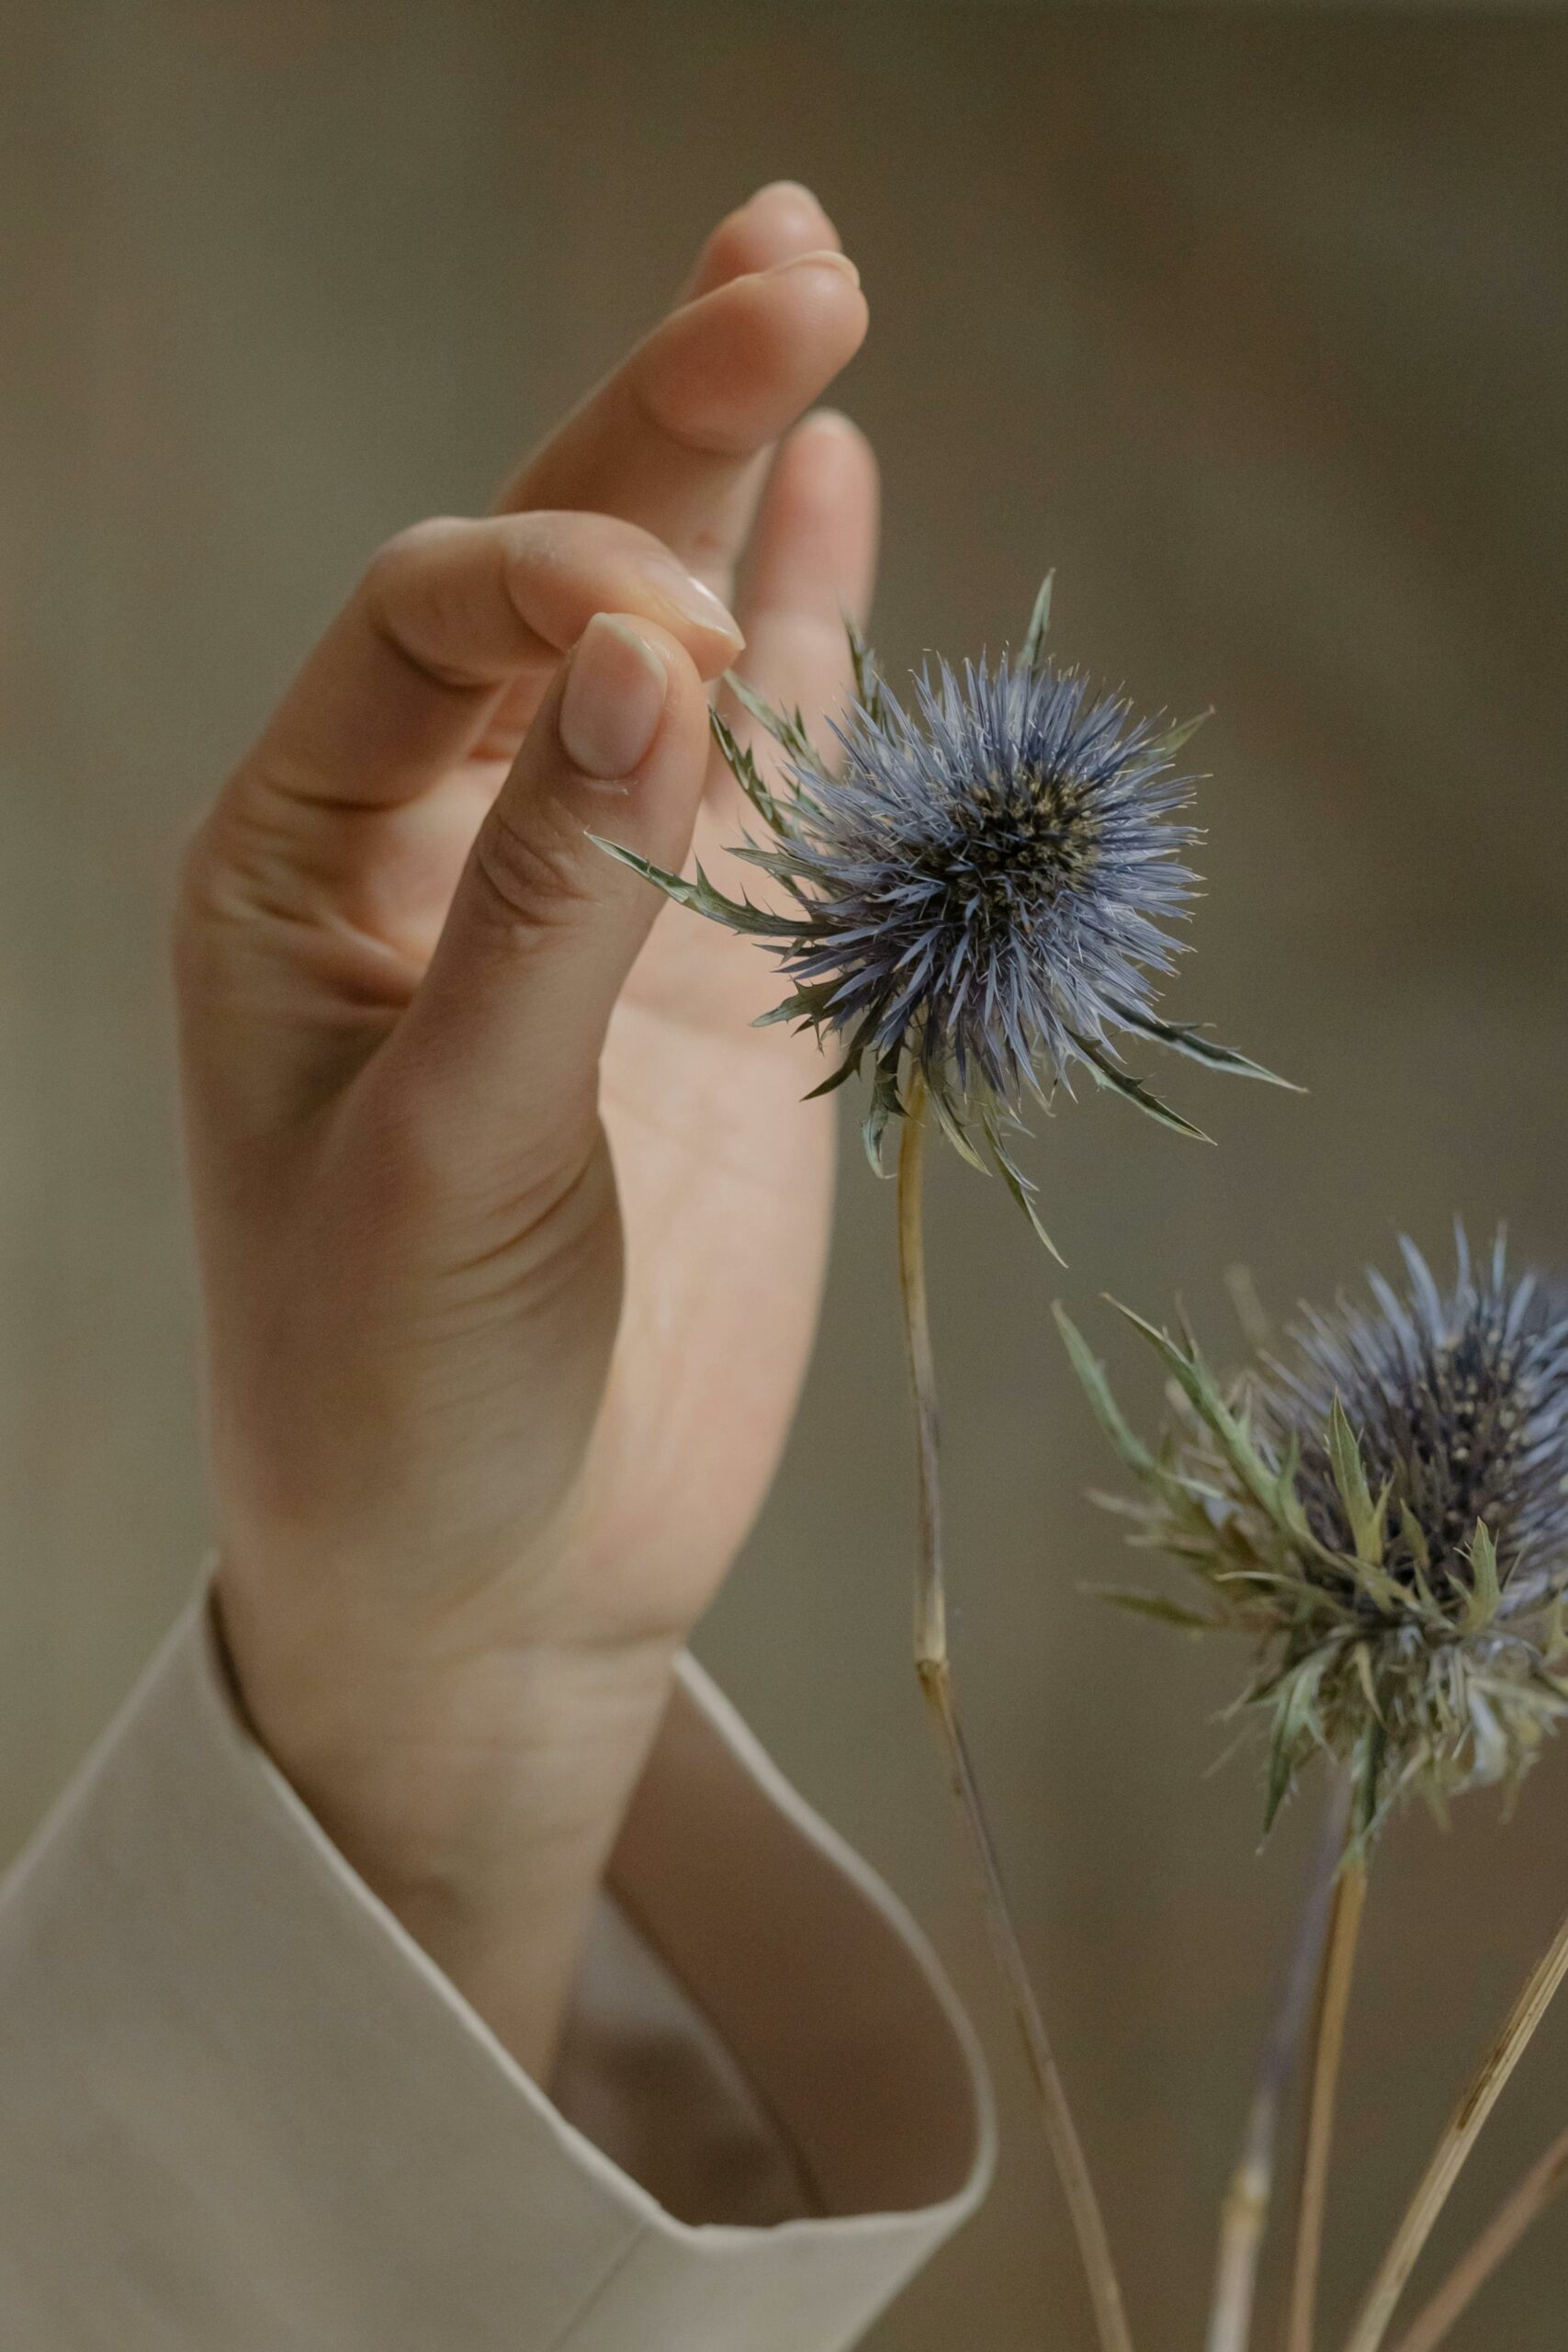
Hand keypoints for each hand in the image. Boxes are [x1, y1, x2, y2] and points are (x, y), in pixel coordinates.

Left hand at [176, 183, 876, 2073]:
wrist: (499, 1586)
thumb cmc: (398, 1398)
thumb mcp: (448, 1158)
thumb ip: (555, 913)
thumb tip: (665, 651)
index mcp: (294, 867)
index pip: (426, 624)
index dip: (555, 579)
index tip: (679, 644)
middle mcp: (432, 851)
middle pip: (551, 582)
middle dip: (659, 422)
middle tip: (794, 259)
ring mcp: (585, 908)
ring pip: (668, 656)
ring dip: (732, 488)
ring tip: (808, 299)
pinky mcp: (710, 987)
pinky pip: (765, 784)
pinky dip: (811, 651)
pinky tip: (837, 500)